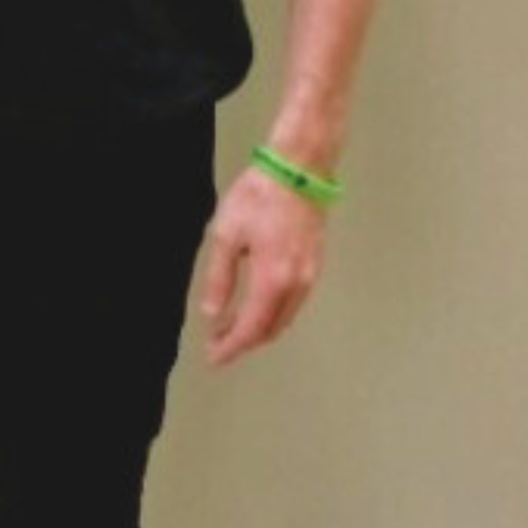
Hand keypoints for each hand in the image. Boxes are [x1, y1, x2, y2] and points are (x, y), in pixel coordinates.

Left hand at [193, 160, 328, 367]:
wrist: (300, 168)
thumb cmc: (261, 195)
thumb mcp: (226, 235)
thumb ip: (219, 278)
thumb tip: (213, 313)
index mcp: (272, 279)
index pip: (250, 329)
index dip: (230, 348)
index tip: (214, 358)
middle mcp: (296, 284)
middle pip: (270, 329)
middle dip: (244, 342)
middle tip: (218, 342)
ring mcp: (310, 274)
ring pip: (284, 318)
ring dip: (259, 328)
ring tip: (231, 325)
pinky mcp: (315, 264)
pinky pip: (294, 302)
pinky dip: (274, 312)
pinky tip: (256, 303)